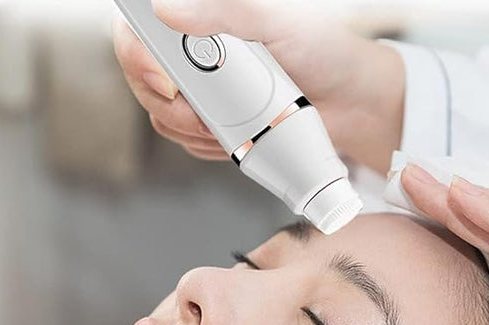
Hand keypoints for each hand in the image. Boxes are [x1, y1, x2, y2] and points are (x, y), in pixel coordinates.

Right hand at [112, 0, 404, 174]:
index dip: (137, 57)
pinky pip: (191, 143)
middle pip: (144, 83)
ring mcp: (204, 94)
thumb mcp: (276, 21)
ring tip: (240, 119)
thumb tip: (166, 10)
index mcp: (202, 20)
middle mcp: (195, 56)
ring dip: (195, 129)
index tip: (167, 82)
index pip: (139, 32)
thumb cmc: (323, 51)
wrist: (351, 101)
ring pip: (165, 120)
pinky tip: (242, 135)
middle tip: (211, 112)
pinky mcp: (216, 126)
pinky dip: (212, 146)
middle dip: (173, 106)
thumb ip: (223, 11)